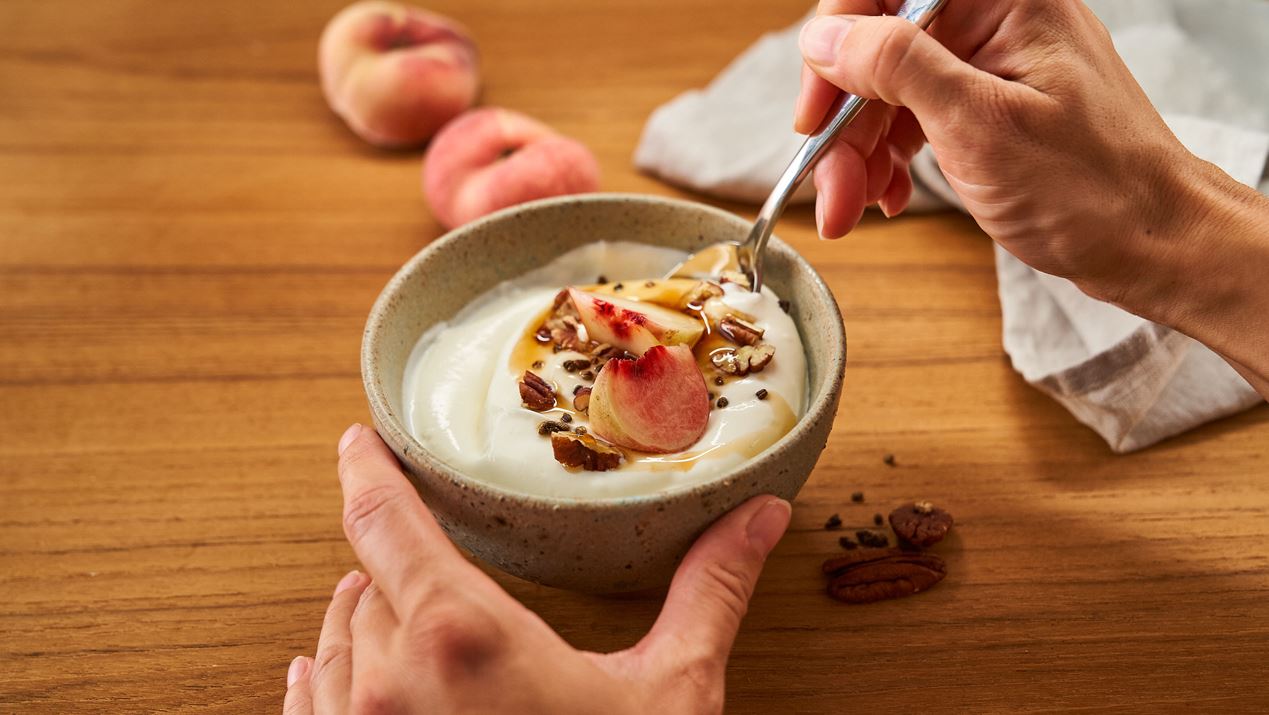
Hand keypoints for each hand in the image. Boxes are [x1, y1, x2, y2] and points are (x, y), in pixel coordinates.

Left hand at [282, 424, 791, 713]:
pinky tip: (318, 673)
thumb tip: (760, 516)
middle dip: (395, 561)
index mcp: (462, 637)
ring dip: (358, 617)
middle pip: (368, 583)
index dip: (365, 469)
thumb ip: (708, 592)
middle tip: (416, 538)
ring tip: (378, 597)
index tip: (355, 440)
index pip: (384, 521)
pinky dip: (319, 679)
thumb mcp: (669, 696)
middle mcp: (387, 683)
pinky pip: (305, 709)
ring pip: (334, 643)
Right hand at [796, 0, 1268, 395]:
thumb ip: (896, 67)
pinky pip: (914, 116)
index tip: (817, 112)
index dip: (835, 44)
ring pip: (888, 89)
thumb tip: (825, 39)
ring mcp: (989, 62)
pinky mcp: (986, 103)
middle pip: (878, 48)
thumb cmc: (1091, 188)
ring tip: (855, 209)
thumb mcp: (979, 125)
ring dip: (860, 153)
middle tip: (830, 189)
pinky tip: (889, 196)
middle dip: (845, 124)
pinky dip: (891, 159)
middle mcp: (992, 18)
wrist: (1153, 244)